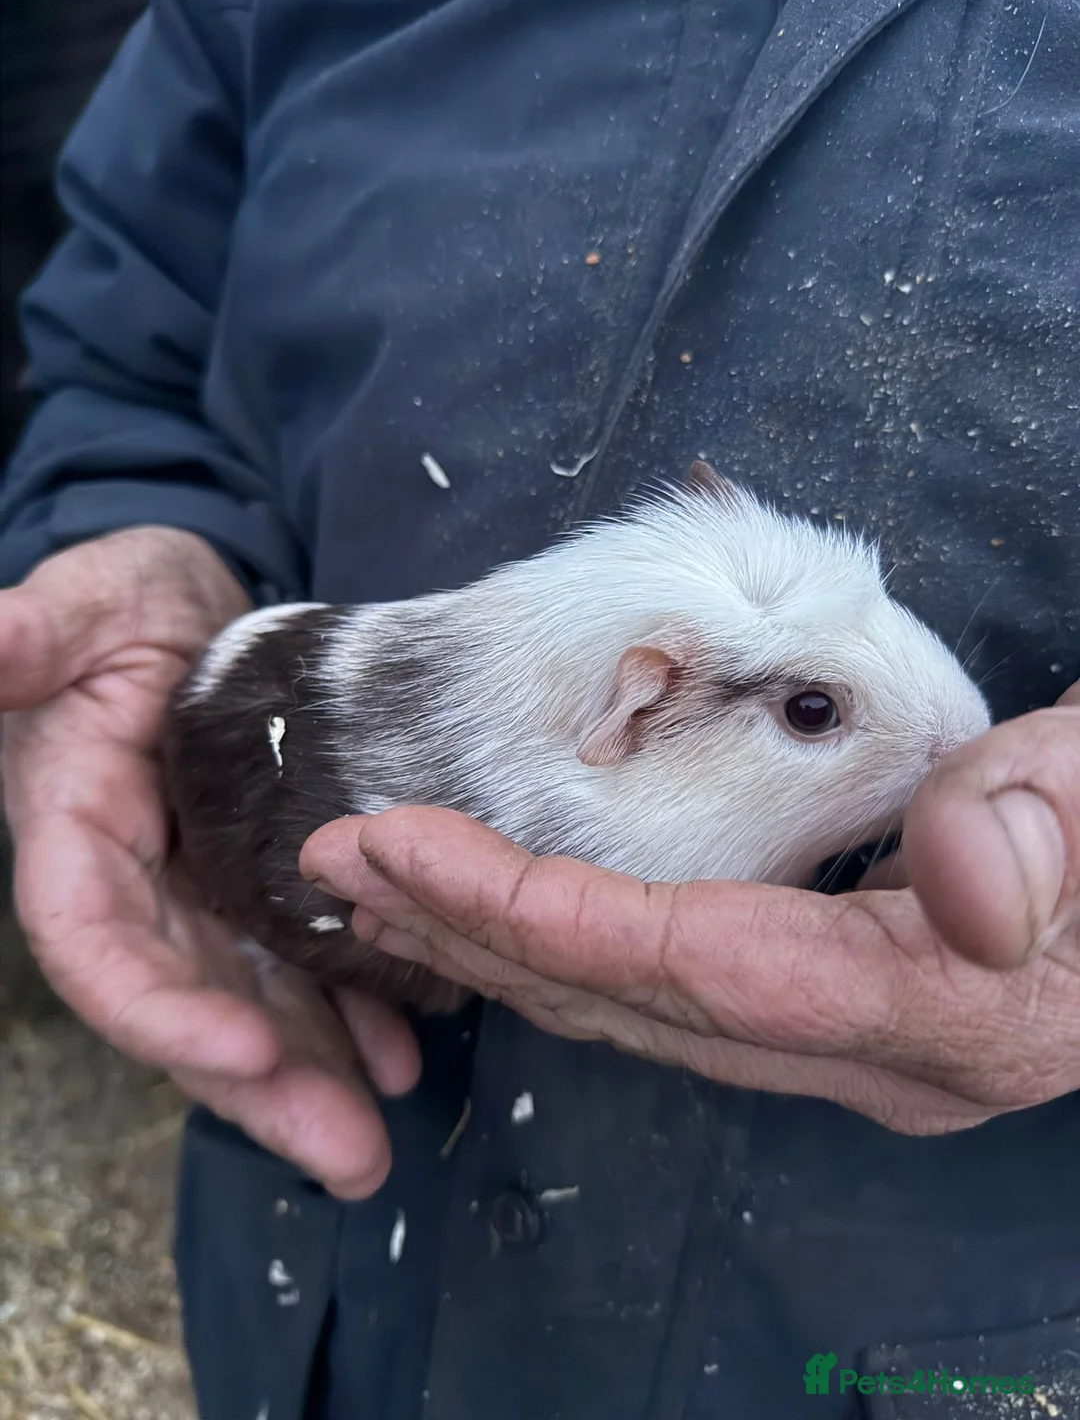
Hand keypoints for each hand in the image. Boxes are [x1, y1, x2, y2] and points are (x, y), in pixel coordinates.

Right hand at [1, 527, 418, 1196]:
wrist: (192, 608)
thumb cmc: (127, 598)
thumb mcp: (87, 603)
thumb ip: (34, 635)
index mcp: (76, 829)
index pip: (96, 942)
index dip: (160, 1007)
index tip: (245, 1052)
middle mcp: (136, 886)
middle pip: (185, 1006)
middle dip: (260, 1087)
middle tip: (348, 1157)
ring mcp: (200, 897)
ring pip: (248, 1006)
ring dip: (311, 1079)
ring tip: (375, 1143)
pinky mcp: (257, 889)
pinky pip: (300, 966)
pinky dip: (350, 1015)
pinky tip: (400, 1053)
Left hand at [299, 682, 1078, 1134]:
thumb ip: (1045, 829)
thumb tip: (963, 888)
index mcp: (926, 1012)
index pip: (684, 966)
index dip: (534, 911)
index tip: (400, 847)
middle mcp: (861, 1058)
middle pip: (625, 1007)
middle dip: (468, 930)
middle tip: (336, 860)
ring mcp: (839, 1049)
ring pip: (628, 1014)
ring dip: (494, 947)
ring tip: (378, 890)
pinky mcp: (828, 1017)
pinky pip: (661, 998)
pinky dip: (561, 950)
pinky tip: (495, 915)